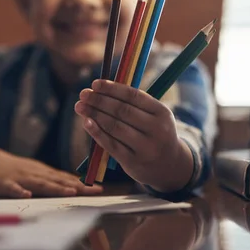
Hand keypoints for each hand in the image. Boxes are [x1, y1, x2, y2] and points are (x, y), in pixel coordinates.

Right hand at [0, 147, 102, 197]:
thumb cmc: (14, 169)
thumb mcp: (35, 172)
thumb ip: (52, 179)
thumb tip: (75, 185)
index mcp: (43, 172)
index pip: (66, 178)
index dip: (83, 184)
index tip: (100, 189)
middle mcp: (35, 173)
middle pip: (58, 181)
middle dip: (76, 186)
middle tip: (93, 191)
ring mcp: (20, 177)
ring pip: (39, 183)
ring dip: (54, 188)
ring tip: (70, 192)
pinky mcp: (3, 183)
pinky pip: (12, 188)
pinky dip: (19, 191)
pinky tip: (26, 194)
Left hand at [74, 79, 193, 191]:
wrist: (170, 166)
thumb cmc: (154, 133)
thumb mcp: (153, 117)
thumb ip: (133, 103)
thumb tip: (100, 88)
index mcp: (162, 112)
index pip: (133, 96)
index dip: (112, 89)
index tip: (95, 83)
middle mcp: (157, 130)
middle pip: (122, 111)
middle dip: (99, 100)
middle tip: (83, 94)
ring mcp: (145, 147)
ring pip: (115, 127)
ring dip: (94, 114)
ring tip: (80, 106)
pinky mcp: (133, 162)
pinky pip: (111, 144)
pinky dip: (96, 132)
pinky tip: (86, 122)